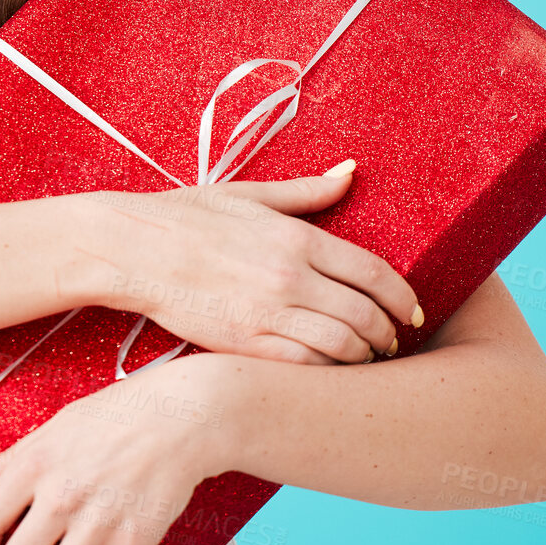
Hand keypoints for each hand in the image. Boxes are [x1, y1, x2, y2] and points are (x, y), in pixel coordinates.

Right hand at [93, 162, 422, 365]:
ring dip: (363, 356)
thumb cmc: (187, 217)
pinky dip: (327, 372)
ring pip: (341, 346)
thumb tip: (350, 172)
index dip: (402, 296)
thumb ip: (306, 191)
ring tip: (366, 357)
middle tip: (392, 339)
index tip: (412, 310)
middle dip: (388, 333)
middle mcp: (290, 277)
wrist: (133, 249)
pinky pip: (304, 366)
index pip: (373, 272)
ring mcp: (268, 314)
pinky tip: (329, 369)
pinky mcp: (244, 343)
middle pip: (365, 315)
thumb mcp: (249, 194)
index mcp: (296, 237)